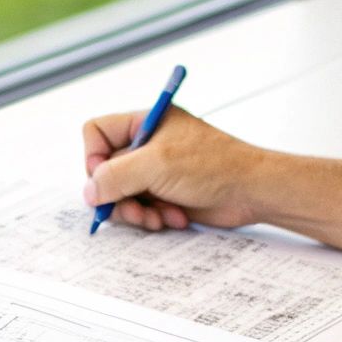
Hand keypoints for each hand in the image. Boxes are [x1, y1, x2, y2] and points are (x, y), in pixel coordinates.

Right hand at [81, 107, 264, 230]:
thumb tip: (90, 191)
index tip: (105, 178)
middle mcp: (147, 144)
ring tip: (156, 218)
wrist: (252, 191)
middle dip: (118, 195)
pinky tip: (174, 218)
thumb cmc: (214, 166)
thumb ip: (116, 176)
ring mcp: (155, 171)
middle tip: (133, 208)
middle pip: (105, 170)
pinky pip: (140, 208)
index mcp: (144, 122)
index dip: (94, 157)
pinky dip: (152, 217)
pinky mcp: (165, 194)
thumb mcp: (157, 165)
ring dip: (135, 211)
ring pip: (121, 194)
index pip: (97, 132)